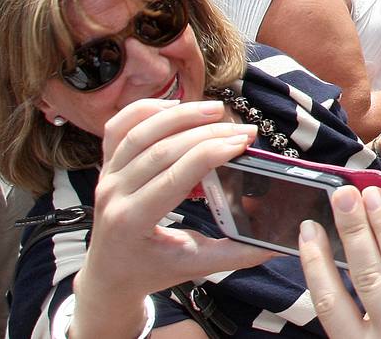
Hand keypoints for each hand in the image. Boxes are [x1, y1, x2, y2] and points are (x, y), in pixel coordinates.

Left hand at [73, 100, 272, 314]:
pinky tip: (175, 106)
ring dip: (181, 114)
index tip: (243, 142)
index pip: (175, 176)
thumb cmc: (152, 271)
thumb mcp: (195, 267)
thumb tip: (276, 243)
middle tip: (243, 129)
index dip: (211, 153)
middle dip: (208, 133)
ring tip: (216, 109)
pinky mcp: (105, 165)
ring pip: (141, 132)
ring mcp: (105, 176)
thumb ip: (235, 255)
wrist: (109, 274)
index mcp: (133, 222)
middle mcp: (114, 194)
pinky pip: (119, 127)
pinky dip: (145, 110)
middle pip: (162, 149)